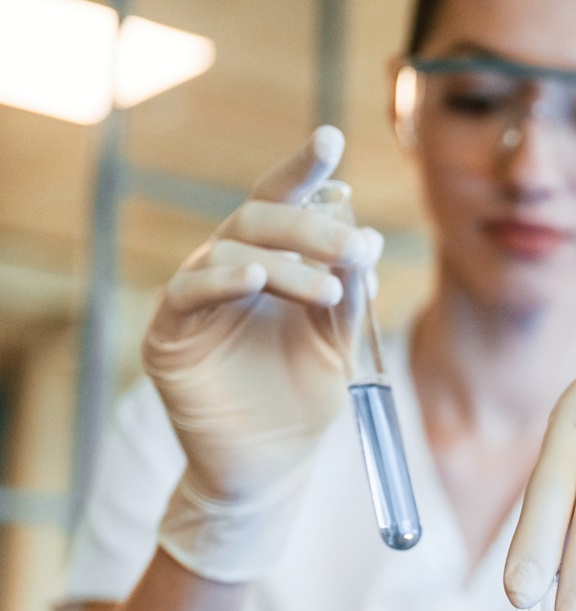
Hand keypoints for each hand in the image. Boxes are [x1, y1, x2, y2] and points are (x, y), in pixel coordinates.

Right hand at [141, 126, 383, 580]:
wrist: (273, 467)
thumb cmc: (304, 400)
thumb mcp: (340, 345)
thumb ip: (347, 296)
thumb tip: (365, 244)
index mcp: (271, 265)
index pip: (283, 204)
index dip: (302, 170)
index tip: (331, 137)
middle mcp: (230, 272)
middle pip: (258, 219)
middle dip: (312, 227)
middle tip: (354, 246)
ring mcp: (195, 300)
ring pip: (231, 251)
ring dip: (287, 263)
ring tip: (330, 290)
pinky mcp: (169, 334)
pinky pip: (188, 292)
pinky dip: (223, 279)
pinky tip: (256, 280)